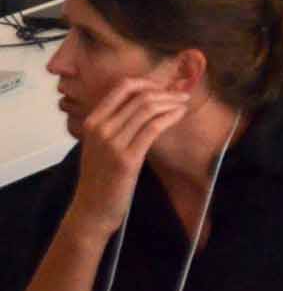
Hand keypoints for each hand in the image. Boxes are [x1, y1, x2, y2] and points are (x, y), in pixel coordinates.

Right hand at [65, 79, 189, 235]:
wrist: (91, 209)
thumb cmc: (100, 176)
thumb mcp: (100, 144)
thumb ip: (115, 122)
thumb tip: (146, 100)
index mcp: (92, 121)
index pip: (122, 87)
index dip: (148, 81)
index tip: (164, 86)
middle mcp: (100, 129)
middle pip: (139, 96)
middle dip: (165, 91)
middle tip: (181, 94)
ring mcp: (112, 143)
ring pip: (148, 108)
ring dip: (171, 102)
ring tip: (184, 103)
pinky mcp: (127, 159)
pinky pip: (154, 127)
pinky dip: (171, 116)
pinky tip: (180, 114)